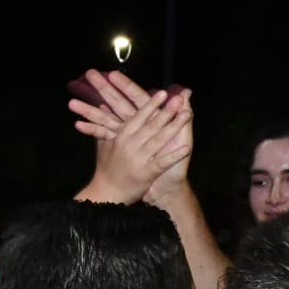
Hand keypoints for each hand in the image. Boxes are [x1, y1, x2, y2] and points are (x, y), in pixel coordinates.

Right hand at [69, 71, 191, 203]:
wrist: (106, 195)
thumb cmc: (105, 169)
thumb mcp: (104, 145)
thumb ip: (106, 125)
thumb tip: (102, 105)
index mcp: (121, 137)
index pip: (138, 117)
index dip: (151, 104)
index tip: (162, 92)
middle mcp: (130, 145)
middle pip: (151, 125)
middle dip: (166, 111)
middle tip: (178, 99)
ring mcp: (139, 159)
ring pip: (159, 140)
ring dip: (174, 126)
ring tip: (186, 115)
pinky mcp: (146, 173)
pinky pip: (162, 162)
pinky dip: (174, 155)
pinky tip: (186, 148)